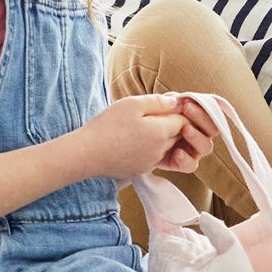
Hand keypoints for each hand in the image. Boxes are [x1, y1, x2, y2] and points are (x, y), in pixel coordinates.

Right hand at [73, 93, 215, 180]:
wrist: (87, 154)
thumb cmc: (107, 126)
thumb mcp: (132, 104)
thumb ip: (158, 102)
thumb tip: (175, 102)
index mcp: (162, 132)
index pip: (185, 121)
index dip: (178, 111)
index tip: (165, 104)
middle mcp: (161, 150)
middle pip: (178, 135)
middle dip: (172, 123)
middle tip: (154, 112)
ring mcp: (152, 163)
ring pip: (167, 147)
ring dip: (161, 136)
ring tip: (142, 125)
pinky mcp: (142, 170)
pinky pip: (154, 157)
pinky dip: (150, 148)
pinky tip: (134, 140)